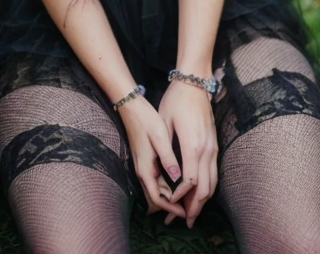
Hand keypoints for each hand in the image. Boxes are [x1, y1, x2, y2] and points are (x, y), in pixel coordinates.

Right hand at [117, 96, 185, 220]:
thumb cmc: (146, 120)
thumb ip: (168, 158)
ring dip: (168, 197)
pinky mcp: (145, 160)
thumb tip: (178, 178)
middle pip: (155, 198)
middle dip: (170, 206)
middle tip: (188, 209)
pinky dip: (166, 187)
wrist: (131, 107)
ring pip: (156, 190)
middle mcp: (142, 171)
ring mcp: (143, 166)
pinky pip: (156, 180)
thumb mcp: (159, 137)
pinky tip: (177, 183)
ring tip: (186, 199)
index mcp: (145, 169)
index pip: (156, 198)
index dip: (170, 208)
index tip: (185, 212)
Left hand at [158, 80, 217, 228]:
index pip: (191, 180)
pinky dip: (208, 188)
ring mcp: (213, 147)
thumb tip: (169, 175)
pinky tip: (199, 194)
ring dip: (203, 200)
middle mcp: (207, 149)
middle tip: (184, 222)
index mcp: (193, 144)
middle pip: (205, 187)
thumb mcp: (165, 121)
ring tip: (192, 214)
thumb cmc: (176, 100)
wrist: (194, 82)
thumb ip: (168, 150)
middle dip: (195, 207)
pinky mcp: (215, 144)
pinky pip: (214, 172)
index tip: (171, 204)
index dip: (181, 196)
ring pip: (213, 182)